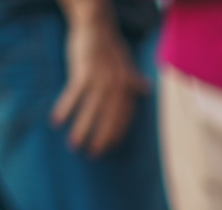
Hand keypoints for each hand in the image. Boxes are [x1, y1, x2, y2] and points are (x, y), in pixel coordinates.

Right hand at [52, 0, 148, 155]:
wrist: (98, 26)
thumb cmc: (111, 46)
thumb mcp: (127, 64)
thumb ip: (134, 79)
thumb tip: (146, 88)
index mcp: (128, 88)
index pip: (124, 117)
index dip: (117, 133)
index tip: (109, 147)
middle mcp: (118, 88)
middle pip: (110, 119)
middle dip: (102, 138)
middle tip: (95, 154)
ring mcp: (101, 81)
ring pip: (92, 111)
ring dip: (83, 130)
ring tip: (75, 145)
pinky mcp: (84, 74)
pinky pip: (73, 96)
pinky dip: (65, 109)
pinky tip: (57, 121)